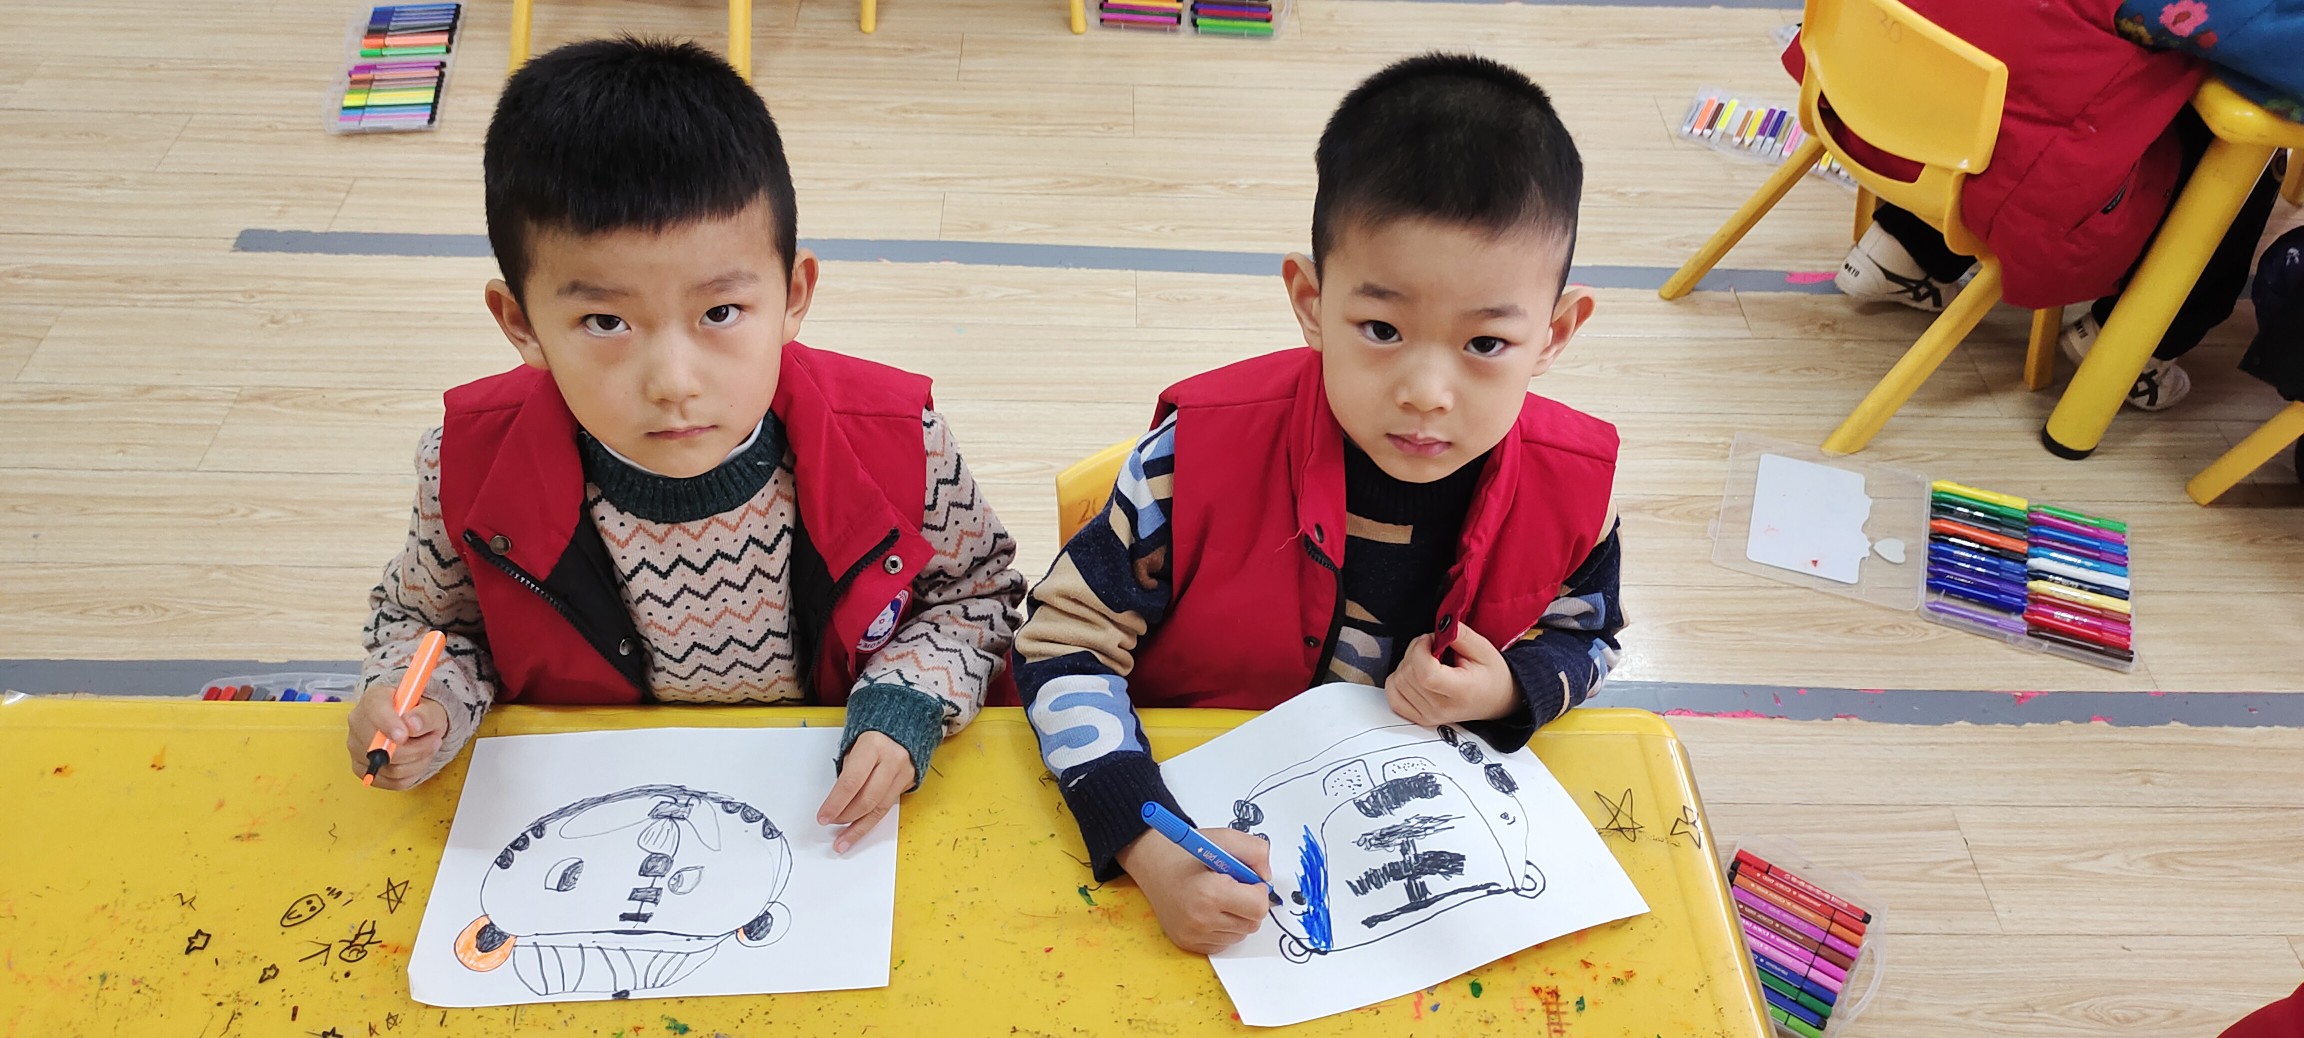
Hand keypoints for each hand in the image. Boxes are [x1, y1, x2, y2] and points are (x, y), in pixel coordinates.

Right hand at [345, 686, 447, 789]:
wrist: (416, 727)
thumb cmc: (421, 714)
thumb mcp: (432, 708)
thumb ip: (424, 714)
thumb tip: (412, 724)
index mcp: (373, 699)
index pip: (375, 711)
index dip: (388, 725)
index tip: (403, 736)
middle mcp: (358, 722)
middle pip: (380, 747)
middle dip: (415, 749)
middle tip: (435, 740)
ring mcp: (356, 748)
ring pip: (389, 768)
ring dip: (418, 761)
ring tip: (428, 748)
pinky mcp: (362, 769)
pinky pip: (391, 782)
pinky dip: (412, 774)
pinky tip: (418, 760)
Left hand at [818, 731, 912, 853]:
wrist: (902, 727)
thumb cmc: (872, 737)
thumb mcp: (852, 746)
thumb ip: (847, 773)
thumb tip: (837, 803)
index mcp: (873, 746)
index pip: (851, 782)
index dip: (835, 803)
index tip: (823, 817)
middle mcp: (892, 760)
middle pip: (867, 799)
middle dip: (846, 816)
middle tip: (831, 824)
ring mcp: (903, 773)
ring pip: (879, 809)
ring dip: (858, 827)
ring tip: (843, 840)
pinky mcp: (908, 783)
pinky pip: (887, 808)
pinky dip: (870, 821)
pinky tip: (858, 830)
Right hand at [1117, 826, 1273, 954]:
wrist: (1152, 865)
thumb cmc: (1188, 853)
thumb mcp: (1225, 839)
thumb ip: (1255, 852)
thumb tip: (1266, 878)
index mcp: (1209, 893)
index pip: (1258, 907)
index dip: (1258, 890)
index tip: (1246, 880)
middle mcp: (1200, 920)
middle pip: (1252, 923)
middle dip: (1250, 904)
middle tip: (1233, 886)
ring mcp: (1193, 935)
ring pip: (1240, 934)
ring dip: (1237, 916)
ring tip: (1218, 896)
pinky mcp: (1188, 944)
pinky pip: (1224, 942)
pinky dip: (1224, 927)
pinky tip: (1209, 909)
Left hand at [1385, 625, 1518, 726]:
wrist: (1496, 699)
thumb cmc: (1491, 676)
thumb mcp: (1483, 648)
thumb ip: (1459, 634)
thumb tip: (1439, 625)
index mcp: (1461, 692)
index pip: (1425, 674)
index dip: (1419, 650)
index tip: (1429, 639)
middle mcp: (1441, 708)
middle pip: (1408, 675)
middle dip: (1414, 651)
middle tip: (1432, 647)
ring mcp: (1428, 716)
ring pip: (1397, 682)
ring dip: (1407, 663)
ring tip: (1427, 660)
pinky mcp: (1419, 717)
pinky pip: (1393, 695)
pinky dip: (1398, 679)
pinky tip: (1414, 673)